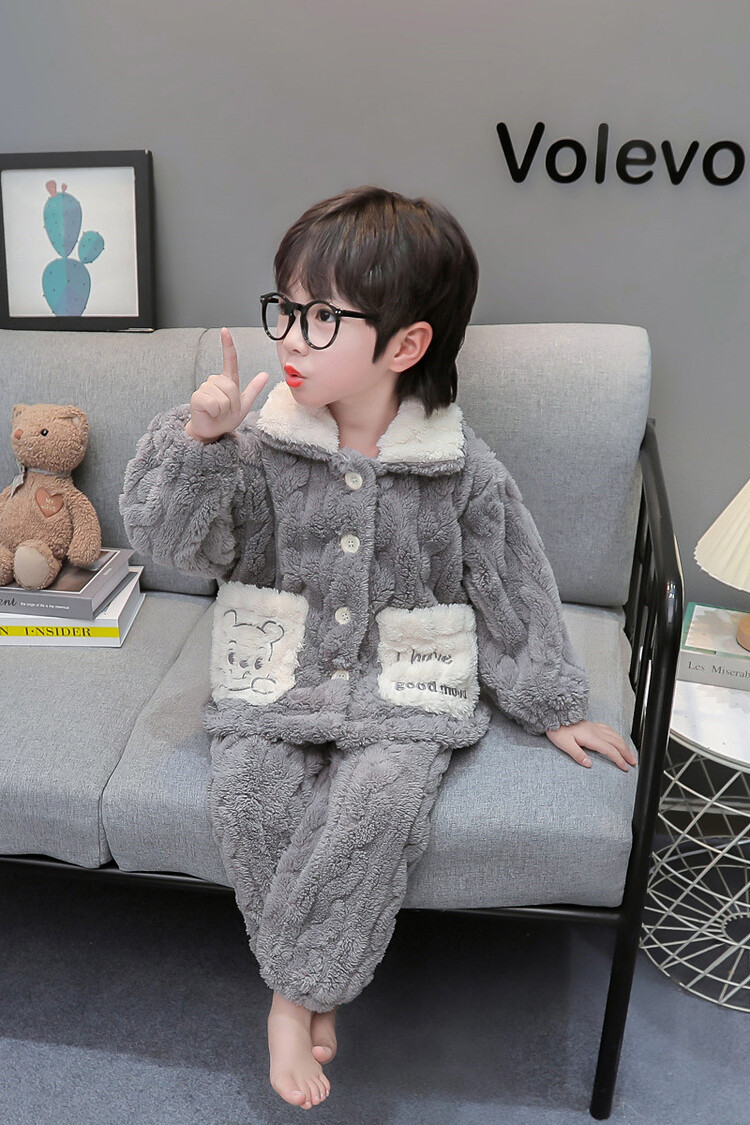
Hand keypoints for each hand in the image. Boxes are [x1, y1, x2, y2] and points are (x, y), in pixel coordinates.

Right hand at [185, 327, 268, 442]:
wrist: (212, 432)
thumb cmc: (226, 418)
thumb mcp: (244, 405)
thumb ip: (254, 389)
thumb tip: (265, 374)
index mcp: (227, 381)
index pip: (229, 360)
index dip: (227, 345)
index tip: (224, 330)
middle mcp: (215, 381)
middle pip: (231, 387)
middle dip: (234, 403)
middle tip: (227, 410)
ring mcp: (204, 388)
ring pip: (223, 397)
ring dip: (225, 409)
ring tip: (218, 412)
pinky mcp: (197, 397)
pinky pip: (214, 403)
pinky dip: (216, 412)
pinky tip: (210, 413)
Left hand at [545, 721, 636, 771]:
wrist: (554, 715)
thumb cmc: (558, 730)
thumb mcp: (565, 744)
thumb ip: (577, 754)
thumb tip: (588, 764)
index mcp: (591, 737)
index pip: (610, 750)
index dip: (619, 759)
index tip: (625, 767)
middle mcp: (595, 731)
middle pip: (617, 742)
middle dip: (627, 753)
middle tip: (633, 762)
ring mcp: (595, 727)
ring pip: (615, 735)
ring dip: (624, 745)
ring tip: (630, 753)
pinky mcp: (592, 725)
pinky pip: (609, 729)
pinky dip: (617, 735)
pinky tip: (618, 738)